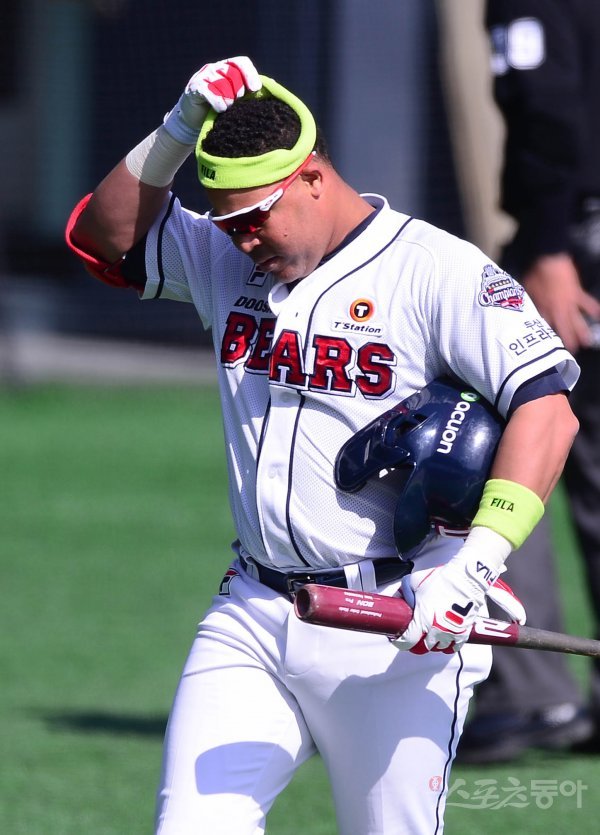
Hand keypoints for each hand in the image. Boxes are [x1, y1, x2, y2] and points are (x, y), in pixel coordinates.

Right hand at [163, 56, 261, 143]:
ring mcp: (204, 75)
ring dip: (228, 100)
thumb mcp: (237, 99)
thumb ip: (251, 91)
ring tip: (228, 109)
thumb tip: (274, 86)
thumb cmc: (220, 110)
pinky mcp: (195, 86)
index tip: (255, 89)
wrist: (195, 120)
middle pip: (233, 74)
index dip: (250, 74)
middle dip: (238, 91)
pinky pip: (209, 91)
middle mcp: (216, 68)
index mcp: (228, 68)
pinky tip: (220, 110)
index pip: (241, 63)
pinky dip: (217, 102)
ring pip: (222, 83)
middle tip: (237, 103)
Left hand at [391, 536, 521, 653]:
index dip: (400, 642)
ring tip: (429, 633)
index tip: (398, 638)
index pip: (407, 642)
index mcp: (423, 619)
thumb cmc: (442, 579)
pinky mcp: (463, 633)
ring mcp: (451, 633)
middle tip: (413, 636)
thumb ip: (403, 592)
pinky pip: (453, 648)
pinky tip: (443, 636)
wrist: (466, 578)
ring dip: (432, 643)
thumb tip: (397, 599)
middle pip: (422, 648)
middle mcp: (437, 630)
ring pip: (437, 648)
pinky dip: (447, 645)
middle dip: (415, 644)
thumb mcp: (414, 581)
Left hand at [523, 254, 599, 353]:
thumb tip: (522, 305)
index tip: (548, 344)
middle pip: (563, 327)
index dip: (547, 335)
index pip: (545, 325)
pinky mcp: (577, 293)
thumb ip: (527, 299)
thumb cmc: (535, 273)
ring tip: (587, 342)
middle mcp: (557, 309)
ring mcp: (569, 302)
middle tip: (571, 351)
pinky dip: (593, 308)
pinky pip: (587, 302)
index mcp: (543, 309)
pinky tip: (598, 315)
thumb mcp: (526, 289)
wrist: (549, 261)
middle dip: (568, 339)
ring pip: (576, 320)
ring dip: (582, 331)